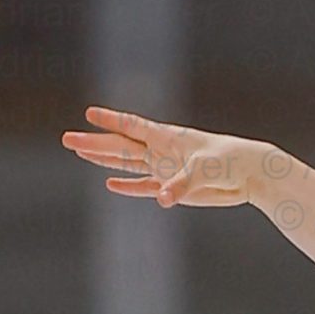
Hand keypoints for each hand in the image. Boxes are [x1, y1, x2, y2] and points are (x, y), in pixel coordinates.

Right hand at [60, 106, 266, 207]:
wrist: (248, 175)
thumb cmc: (228, 162)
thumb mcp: (204, 171)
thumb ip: (181, 185)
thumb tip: (163, 199)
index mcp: (166, 137)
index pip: (131, 126)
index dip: (111, 120)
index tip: (89, 114)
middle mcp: (161, 152)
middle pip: (120, 146)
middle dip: (94, 143)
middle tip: (66, 139)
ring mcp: (165, 169)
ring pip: (127, 164)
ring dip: (104, 160)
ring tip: (80, 152)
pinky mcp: (174, 189)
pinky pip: (145, 187)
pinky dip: (129, 187)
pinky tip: (110, 184)